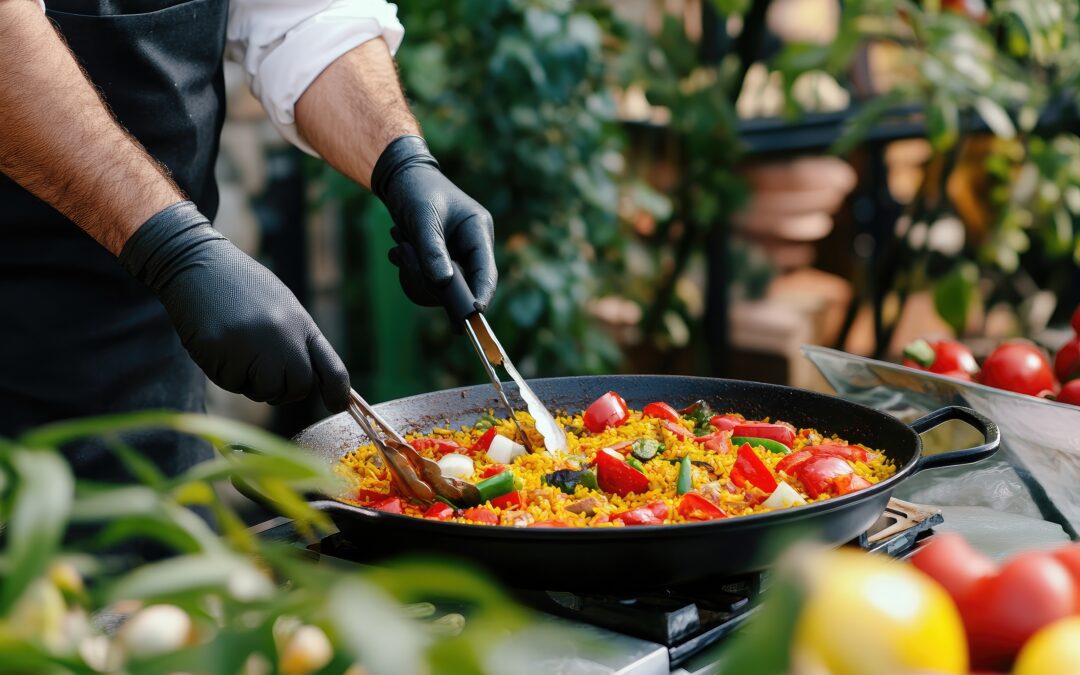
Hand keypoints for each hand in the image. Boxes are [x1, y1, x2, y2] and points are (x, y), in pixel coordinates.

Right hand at [119, 202, 349, 411]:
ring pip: (264, 392)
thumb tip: (311, 382)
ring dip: (251, 381)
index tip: (337, 405)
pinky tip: (219, 344)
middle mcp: (283, 338)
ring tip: (239, 348)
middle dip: (282, 387)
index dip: (339, 394)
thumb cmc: (243, 288)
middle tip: (262, 366)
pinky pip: (231, 383)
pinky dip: (225, 372)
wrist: (199, 264)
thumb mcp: (282, 307)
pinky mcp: (222, 353)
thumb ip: (297, 342)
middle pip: (298, 388)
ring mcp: (253, 347)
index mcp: (302, 325)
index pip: (332, 369)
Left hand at [372, 135, 496, 311]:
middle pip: (461, 284)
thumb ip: (432, 250)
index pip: (486, 271)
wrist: (400, 179)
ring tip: (400, 246)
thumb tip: (443, 283)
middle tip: (404, 255)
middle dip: (429, 278)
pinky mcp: (440, 261)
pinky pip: (428, 282)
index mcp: (478, 231)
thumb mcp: (423, 218)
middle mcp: (472, 246)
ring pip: (441, 286)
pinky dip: (410, 271)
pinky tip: (400, 251)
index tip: (473, 312)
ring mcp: (456, 255)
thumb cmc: (416, 190)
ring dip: (415, 273)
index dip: (482, 293)